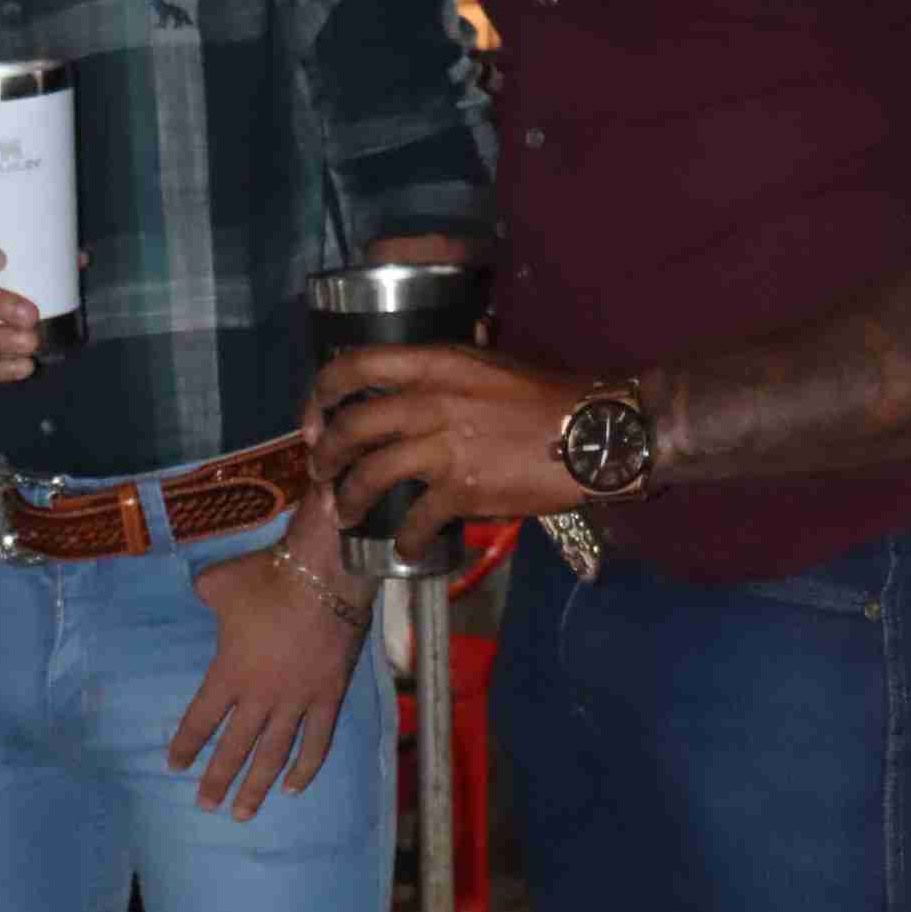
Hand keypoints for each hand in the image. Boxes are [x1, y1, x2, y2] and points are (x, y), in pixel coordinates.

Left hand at [168, 544, 369, 818]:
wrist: (325, 575)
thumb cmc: (268, 579)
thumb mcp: (219, 583)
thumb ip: (205, 595)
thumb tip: (200, 592)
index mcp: (229, 674)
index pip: (200, 720)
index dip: (186, 745)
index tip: (175, 765)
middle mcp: (260, 697)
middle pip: (234, 748)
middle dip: (217, 780)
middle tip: (205, 806)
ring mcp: (297, 701)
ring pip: (273, 755)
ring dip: (257, 787)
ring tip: (243, 813)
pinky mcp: (329, 697)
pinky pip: (317, 741)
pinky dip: (305, 767)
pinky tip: (293, 787)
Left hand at [308, 343, 579, 562]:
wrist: (596, 431)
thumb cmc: (549, 396)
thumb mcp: (489, 364)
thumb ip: (447, 369)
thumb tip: (424, 370)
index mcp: (435, 363)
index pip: (355, 365)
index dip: (320, 393)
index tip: (315, 419)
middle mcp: (430, 400)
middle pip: (350, 426)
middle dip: (325, 456)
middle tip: (321, 473)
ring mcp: (444, 446)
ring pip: (369, 475)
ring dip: (349, 501)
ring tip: (347, 514)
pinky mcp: (462, 490)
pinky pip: (414, 521)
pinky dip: (405, 540)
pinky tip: (405, 548)